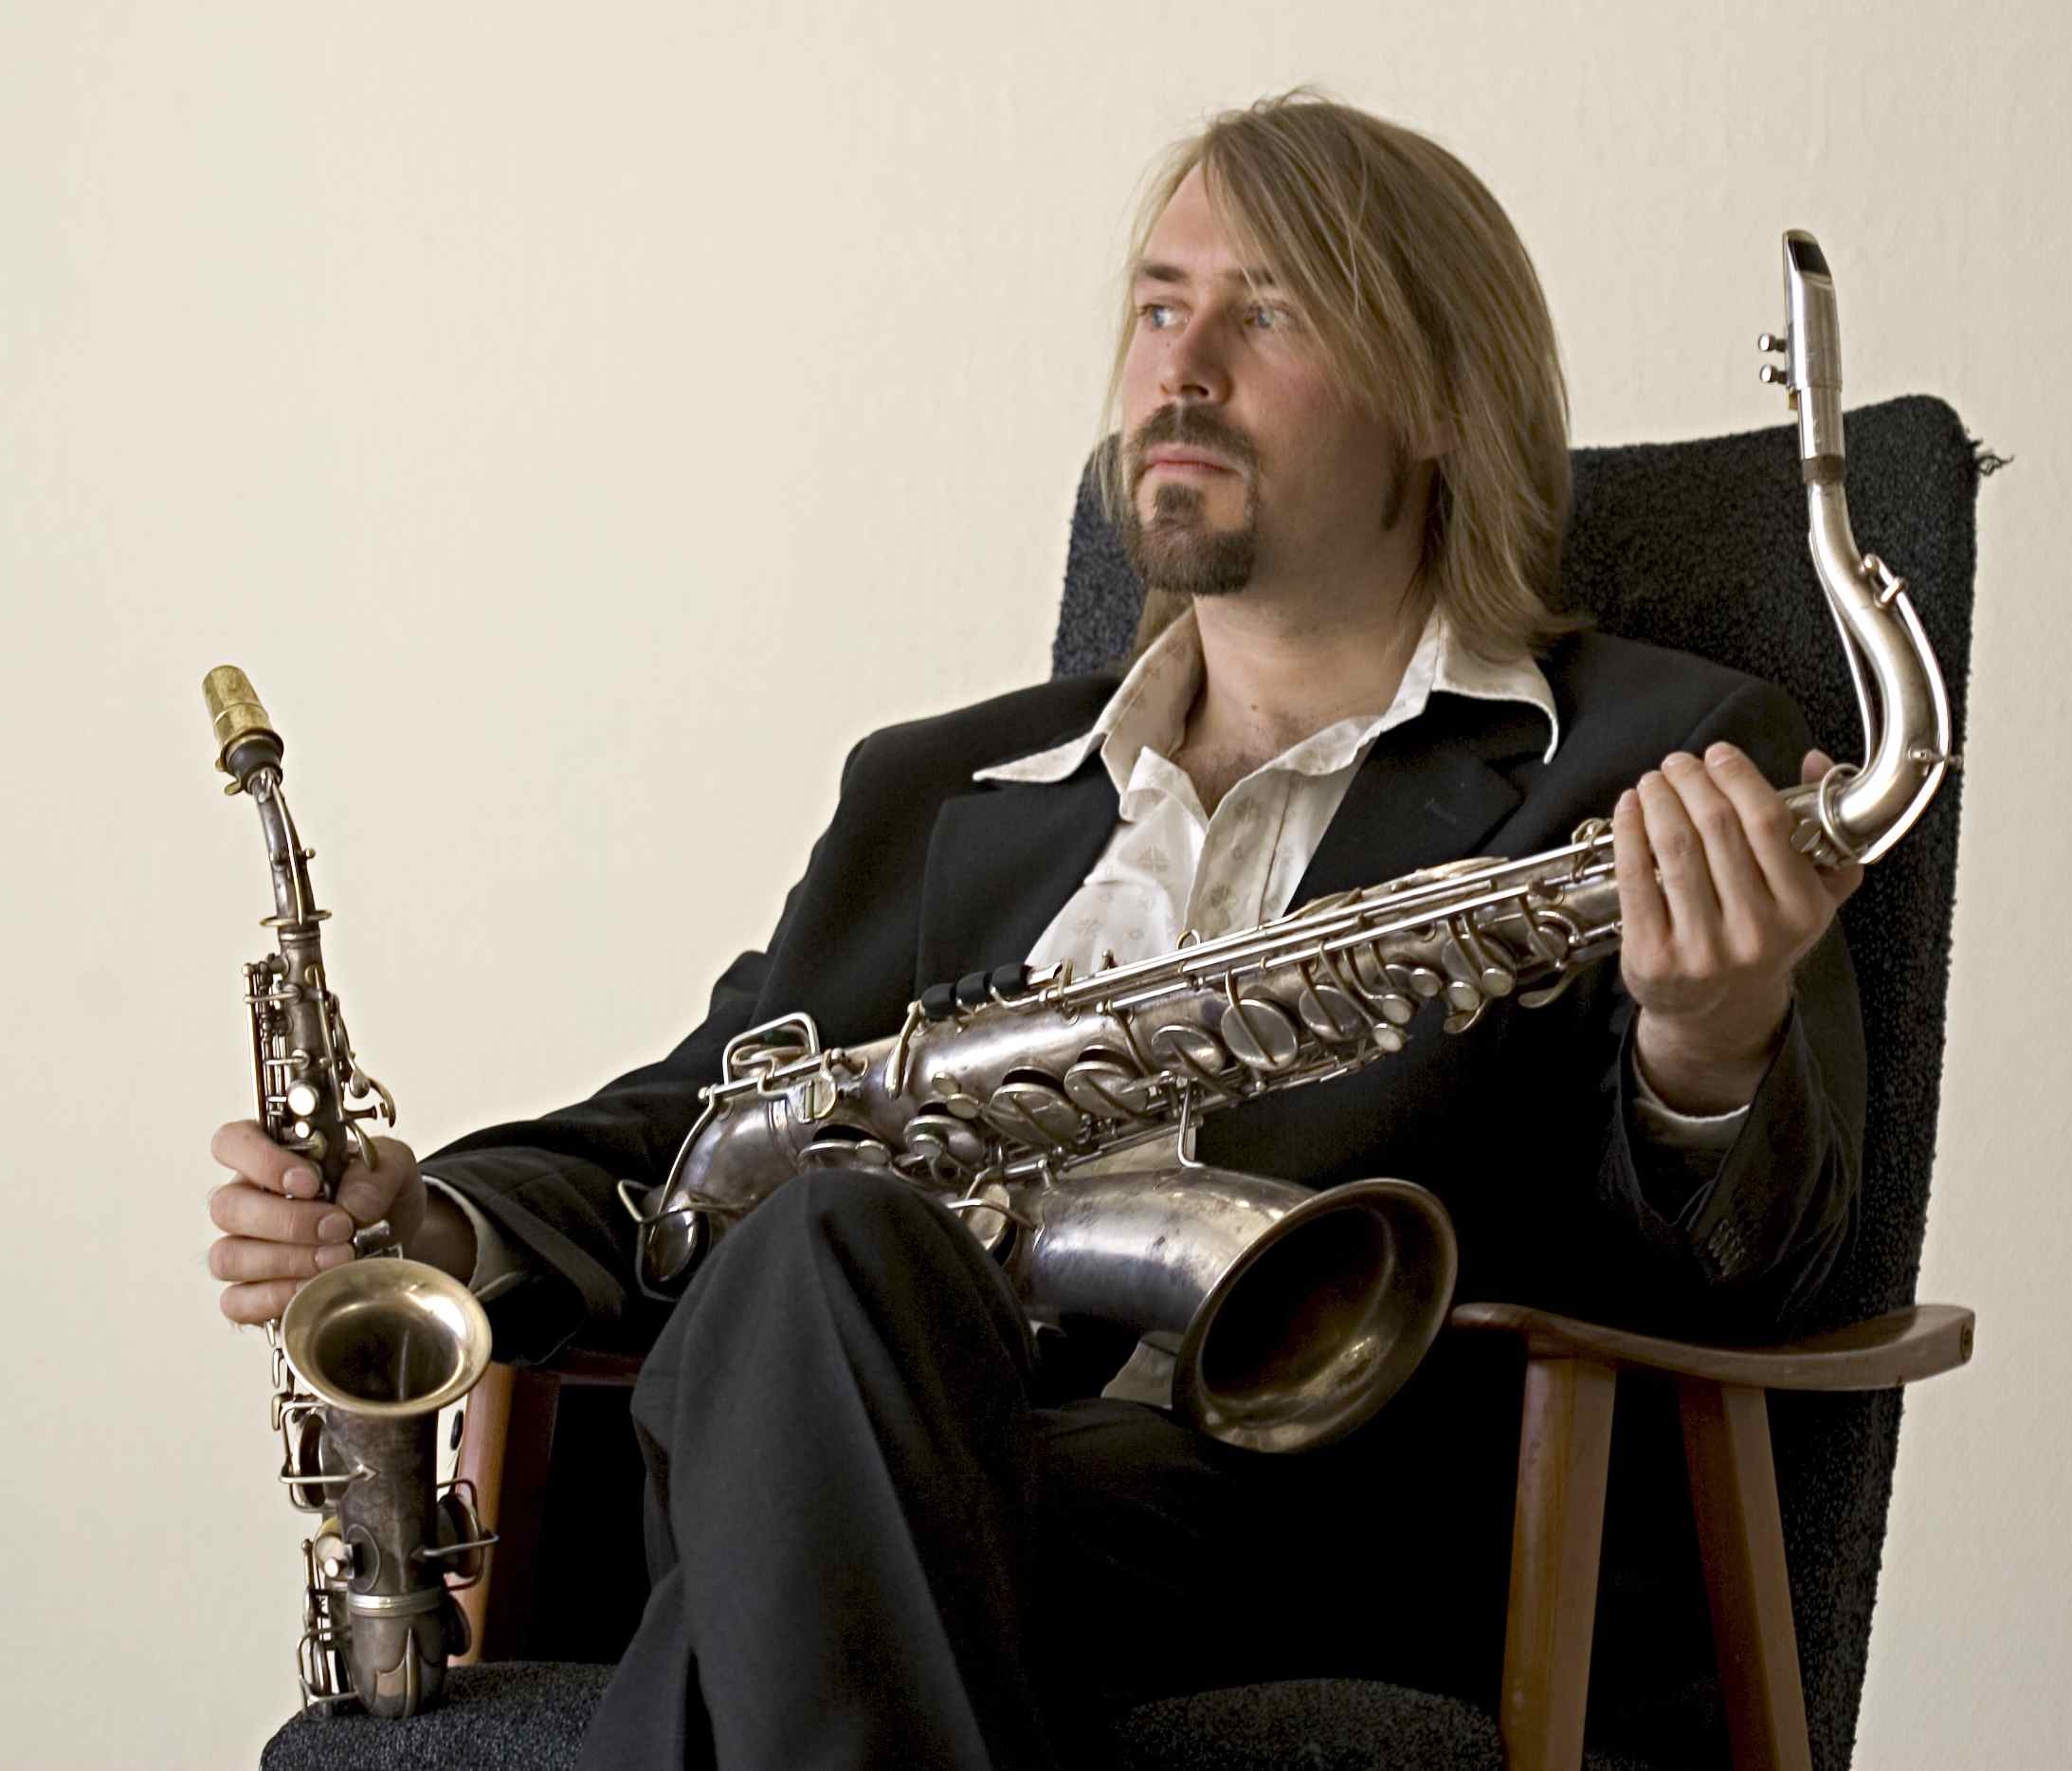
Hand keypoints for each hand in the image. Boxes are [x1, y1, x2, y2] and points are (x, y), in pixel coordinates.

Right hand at [207, 1121, 426, 1324]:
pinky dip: (277, 1297)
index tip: (310, 1183)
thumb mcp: (394, 1166)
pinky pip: (236, 1301)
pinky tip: (316, 1288)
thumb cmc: (377, 1195)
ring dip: (287, 1261)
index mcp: (269, 1157)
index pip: (230, 1142)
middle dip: (289, 1221)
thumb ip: (377, 1172)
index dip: (260, 1161)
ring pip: (227, 1256)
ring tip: (340, 1257)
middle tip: (340, 1227)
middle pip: (226, 1207)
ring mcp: (241, 1248)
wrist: (396, 1239)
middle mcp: (245, 1201)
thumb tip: (353, 1204)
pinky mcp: (248, 1294)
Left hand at [1612, 744, 1864, 1113]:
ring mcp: (1702, 949)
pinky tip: (1628, 808)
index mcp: (1802, 910)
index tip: (1718, 754)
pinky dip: (1628, 833)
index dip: (1738, 778)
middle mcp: (1756, 932)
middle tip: (1677, 762)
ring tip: (1653, 780)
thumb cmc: (1763, 937)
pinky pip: (1635, 879)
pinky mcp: (1653, 958)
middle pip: (1716, 829)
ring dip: (1658, 801)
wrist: (1719, 1012)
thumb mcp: (1810, 895)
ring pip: (1674, 849)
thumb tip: (1816, 762)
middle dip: (1691, 782)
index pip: (1769, 824)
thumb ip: (1824, 831)